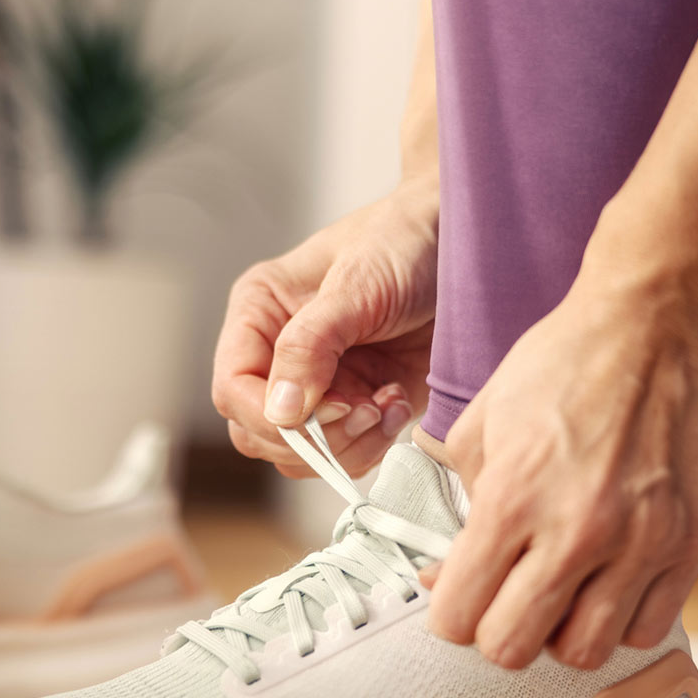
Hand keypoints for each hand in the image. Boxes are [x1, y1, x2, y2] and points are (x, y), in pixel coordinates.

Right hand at [212, 190, 437, 478]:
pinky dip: (375, 444)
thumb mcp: (355, 284)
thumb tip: (281, 411)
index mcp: (259, 315)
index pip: (233, 388)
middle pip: (260, 432)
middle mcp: (279, 356)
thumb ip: (311, 345)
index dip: (268, 413)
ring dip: (348, 445)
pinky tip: (398, 403)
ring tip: (385, 402)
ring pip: (302, 455)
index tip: (325, 409)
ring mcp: (319, 386)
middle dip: (313, 435)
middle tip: (362, 407)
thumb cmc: (402, 242)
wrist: (463, 246)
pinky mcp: (360, 405)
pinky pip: (348, 454)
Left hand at [429, 283, 697, 668]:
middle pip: (513, 649)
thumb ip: (456, 509)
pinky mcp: (689, 545)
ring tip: (560, 591)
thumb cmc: (564, 368)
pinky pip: (646, 630)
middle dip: (498, 630)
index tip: (460, 595)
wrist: (654, 329)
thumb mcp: (480, 427)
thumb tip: (442, 577)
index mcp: (513, 498)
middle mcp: (577, 530)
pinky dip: (620, 619)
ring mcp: (641, 543)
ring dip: (562, 631)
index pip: (459, 617)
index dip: (450, 614)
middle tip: (505, 597)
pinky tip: (608, 581)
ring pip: (584, 653)